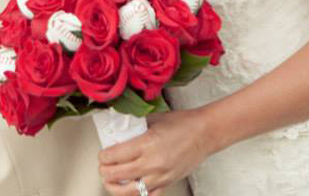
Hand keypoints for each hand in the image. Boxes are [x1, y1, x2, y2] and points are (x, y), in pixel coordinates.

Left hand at [98, 109, 212, 194]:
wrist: (206, 133)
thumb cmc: (184, 124)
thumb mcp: (154, 119)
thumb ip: (135, 126)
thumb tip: (119, 129)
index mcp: (146, 144)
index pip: (114, 156)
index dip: (103, 156)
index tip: (102, 154)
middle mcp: (152, 163)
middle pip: (116, 175)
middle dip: (104, 171)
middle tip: (103, 166)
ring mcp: (160, 176)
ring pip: (128, 192)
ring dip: (114, 188)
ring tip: (110, 181)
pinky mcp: (167, 183)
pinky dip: (135, 194)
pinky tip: (130, 188)